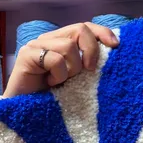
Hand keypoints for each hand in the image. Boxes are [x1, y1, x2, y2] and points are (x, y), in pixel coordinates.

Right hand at [4, 22, 119, 97]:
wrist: (26, 115)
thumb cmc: (54, 99)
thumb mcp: (77, 79)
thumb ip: (87, 63)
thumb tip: (111, 51)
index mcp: (61, 42)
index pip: (84, 26)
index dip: (101, 32)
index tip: (115, 46)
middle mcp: (48, 40)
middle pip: (79, 29)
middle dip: (91, 51)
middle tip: (89, 72)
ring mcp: (35, 46)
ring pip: (68, 46)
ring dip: (72, 68)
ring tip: (62, 82)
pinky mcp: (26, 56)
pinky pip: (55, 59)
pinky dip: (59, 75)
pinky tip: (51, 84)